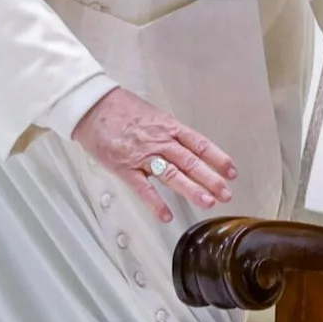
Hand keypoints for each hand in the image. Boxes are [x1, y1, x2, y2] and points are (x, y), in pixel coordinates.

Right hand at [72, 86, 236, 223]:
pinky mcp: (124, 167)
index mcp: (169, 127)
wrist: (91, 106)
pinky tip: (166, 216)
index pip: (200, 144)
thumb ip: (169, 133)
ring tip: (208, 203)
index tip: (231, 172)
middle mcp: (160, 141)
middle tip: (226, 194)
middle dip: (212, 179)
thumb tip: (186, 147)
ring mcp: (142, 155)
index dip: (218, 158)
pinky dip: (155, 203)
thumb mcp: (153, 115)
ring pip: (172, 174)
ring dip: (192, 190)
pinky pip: (143, 188)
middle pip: (191, 162)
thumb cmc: (121, 109)